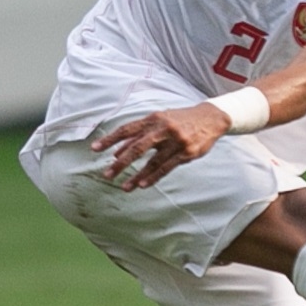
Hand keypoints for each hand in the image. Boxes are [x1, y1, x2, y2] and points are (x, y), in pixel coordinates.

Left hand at [92, 103, 228, 191]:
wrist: (211, 118)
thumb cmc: (180, 120)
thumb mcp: (160, 121)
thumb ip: (139, 135)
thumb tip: (116, 153)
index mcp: (153, 119)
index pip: (127, 129)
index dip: (110, 139)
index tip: (94, 149)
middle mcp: (163, 129)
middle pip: (137, 147)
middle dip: (120, 162)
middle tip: (107, 174)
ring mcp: (175, 142)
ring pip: (152, 162)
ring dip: (136, 176)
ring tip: (124, 187)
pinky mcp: (186, 153)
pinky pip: (166, 167)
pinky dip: (153, 177)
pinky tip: (143, 185)